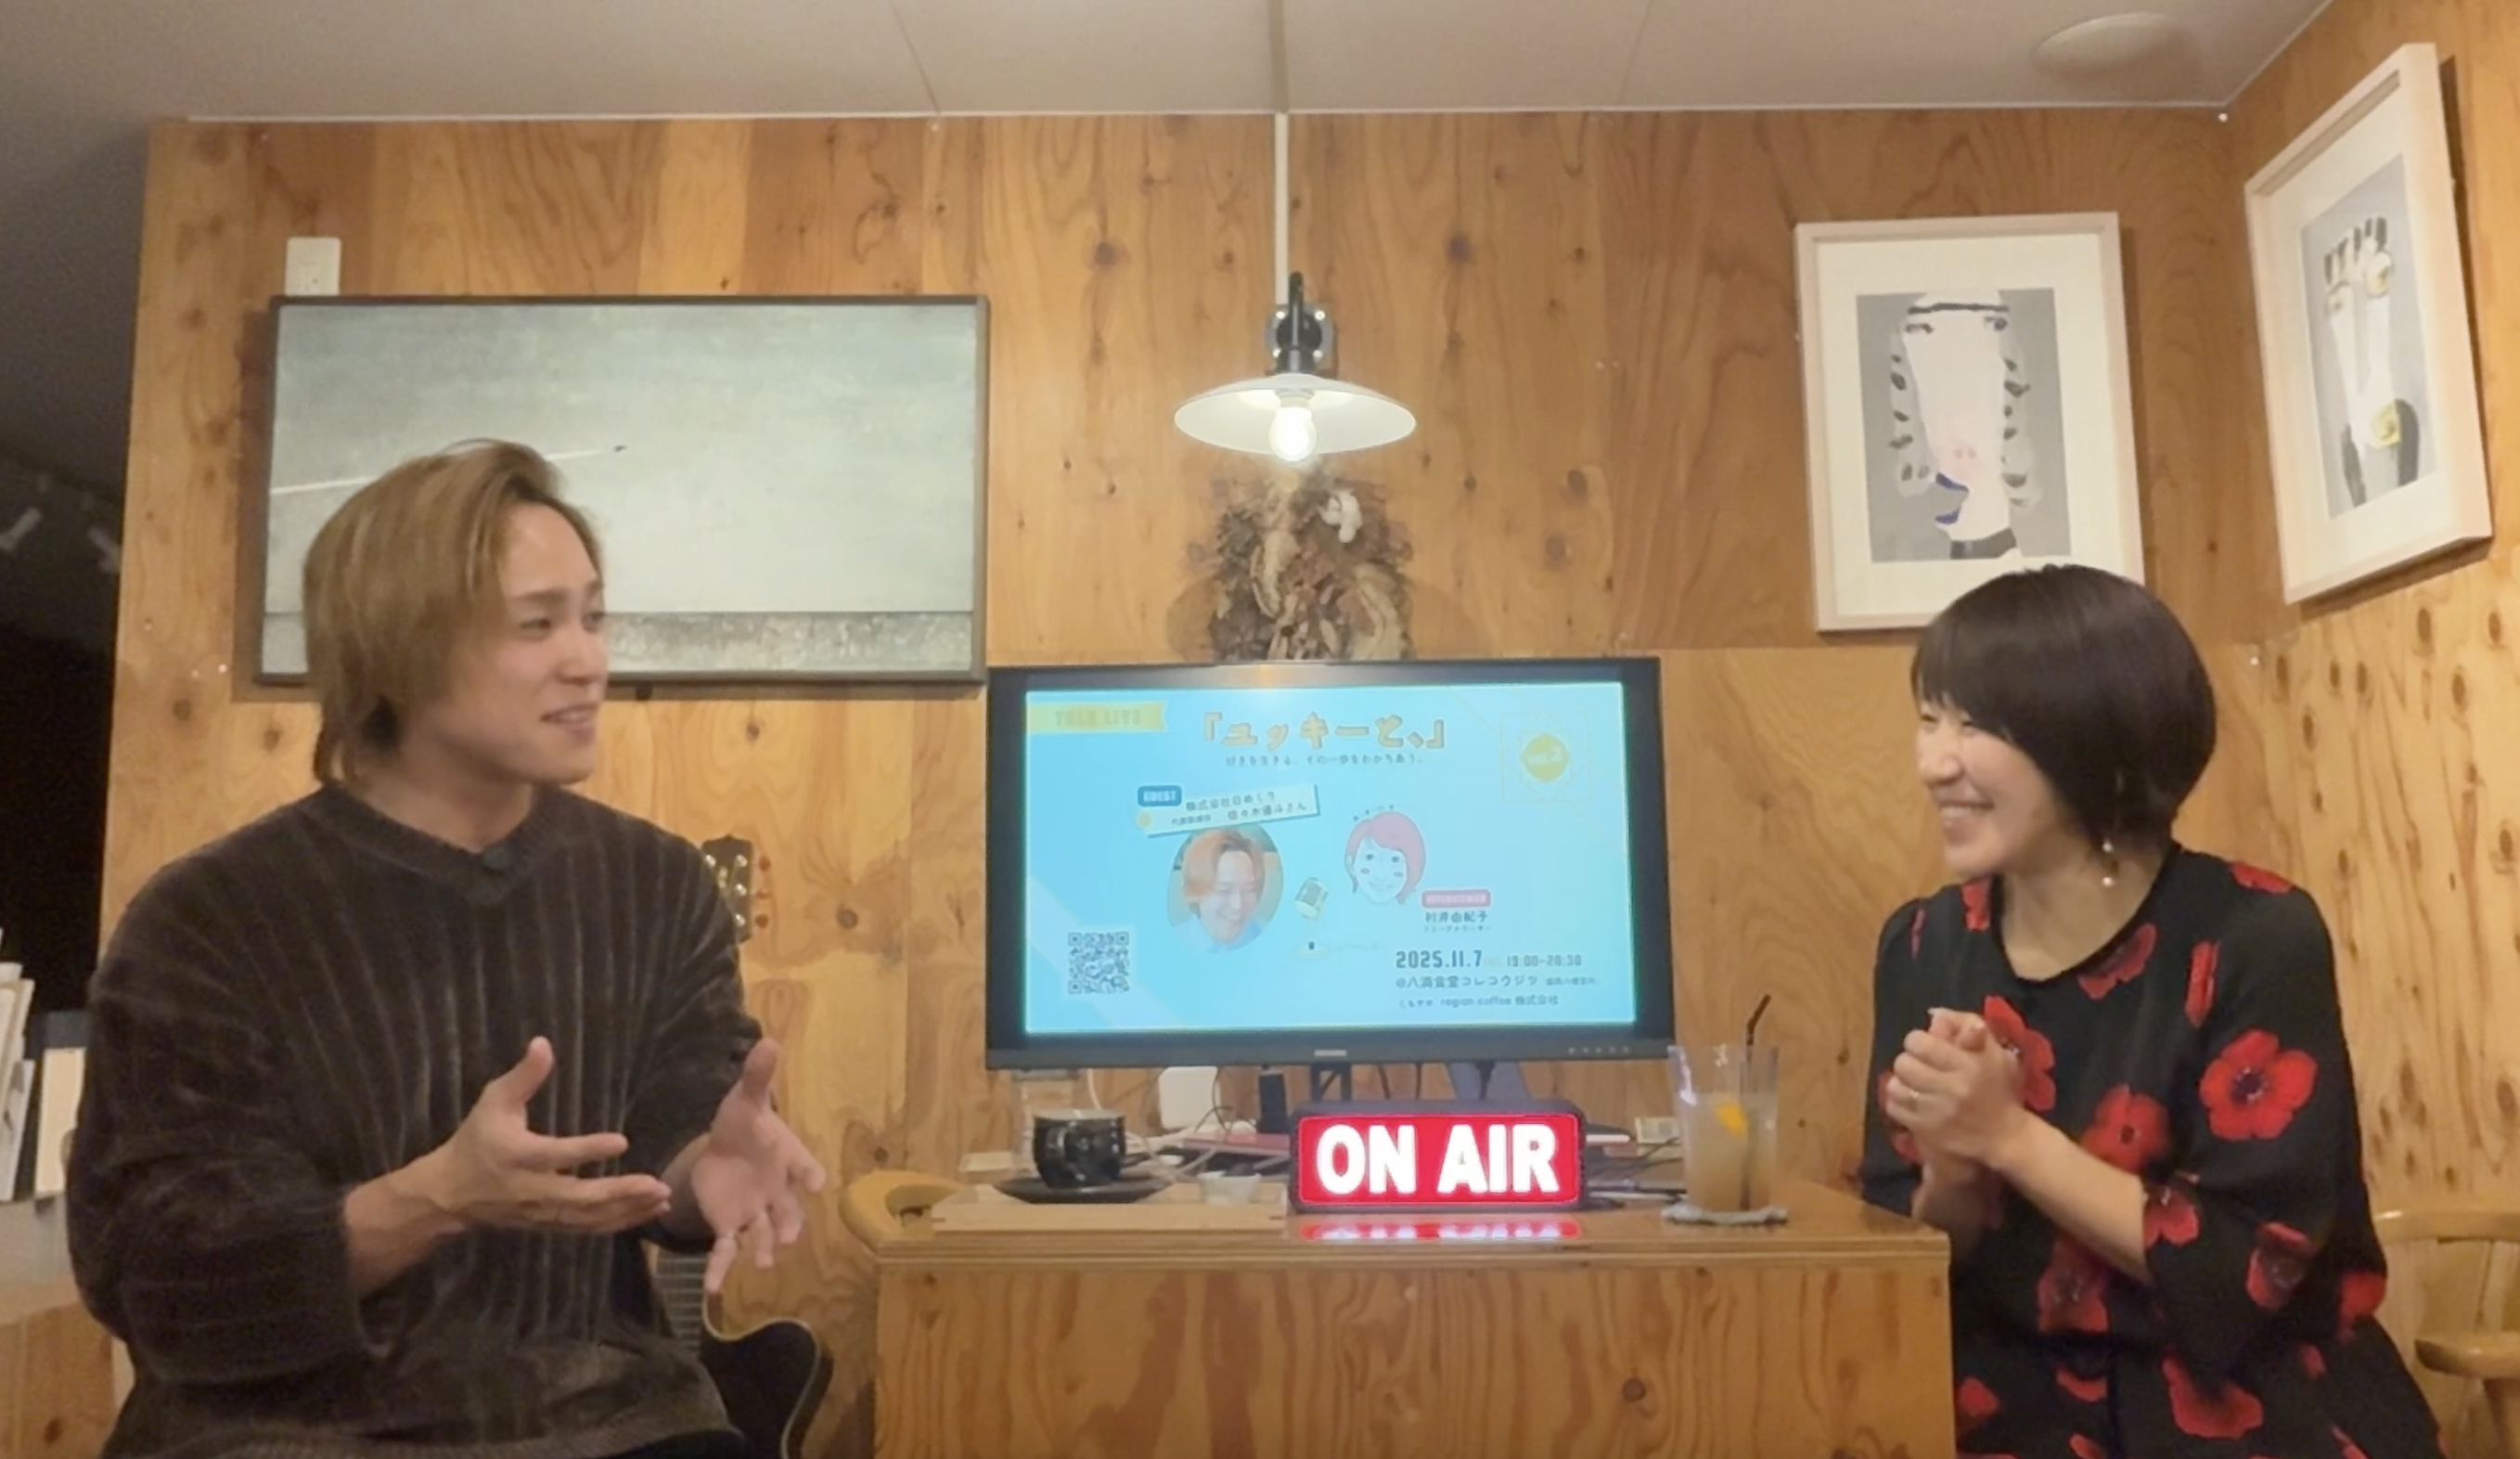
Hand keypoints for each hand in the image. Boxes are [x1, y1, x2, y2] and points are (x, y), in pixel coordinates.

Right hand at [413, 1037, 673, 1233]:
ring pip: (588, 1218)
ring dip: (627, 1210)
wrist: (450, 1195)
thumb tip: (544, 1042)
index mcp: (517, 1156)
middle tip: (657, 1185)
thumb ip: (522, 1076)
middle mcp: (532, 1189)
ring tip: (662, 1199)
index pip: (556, 1155)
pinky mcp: (549, 1226)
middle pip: (580, 1197)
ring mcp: (542, 1213)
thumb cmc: (476, 1141)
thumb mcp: (493, 1102)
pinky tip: (647, 1213)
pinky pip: (587, 1229)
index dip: (587, 1150)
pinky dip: (618, 1222)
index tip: (621, 1141)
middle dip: (620, 1193)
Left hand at [689, 1039, 828, 1293]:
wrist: (721, 1150)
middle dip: (792, 1223)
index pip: (805, 1168)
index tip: (814, 1182)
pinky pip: (728, 1250)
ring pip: (765, 1235)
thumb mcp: (745, 1100)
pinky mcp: (731, 1226)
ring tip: (765, 1264)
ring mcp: (757, 1213)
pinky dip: (722, 1269)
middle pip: (791, 1210)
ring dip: (766, 1249)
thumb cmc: (742, 1125)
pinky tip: (712, 1289)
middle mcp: (779, 1192)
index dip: (810, 1175)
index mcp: (789, 1158)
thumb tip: (768, 1039)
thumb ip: (758, 1077)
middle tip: (789, 1236)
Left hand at [1888, 1013, 2031, 1168]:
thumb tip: (1935, 1014)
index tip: (1927, 1047)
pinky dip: (1900, 1102)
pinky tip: (1914, 1101)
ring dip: (1903, 1082)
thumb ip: (1968, 1028)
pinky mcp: (1925, 1131)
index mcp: (1968, 1065)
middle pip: (1903, 1063)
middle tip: (1921, 1066)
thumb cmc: (2000, 1090)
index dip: (1918, 1041)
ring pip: (1895, 1086)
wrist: (2005, 1137)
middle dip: (1910, 1061)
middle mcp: (1951, 1089)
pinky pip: (1894, 1108)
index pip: (1919, 1042)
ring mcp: (1936, 1113)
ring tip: (1916, 1085)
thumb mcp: (1995, 1054)